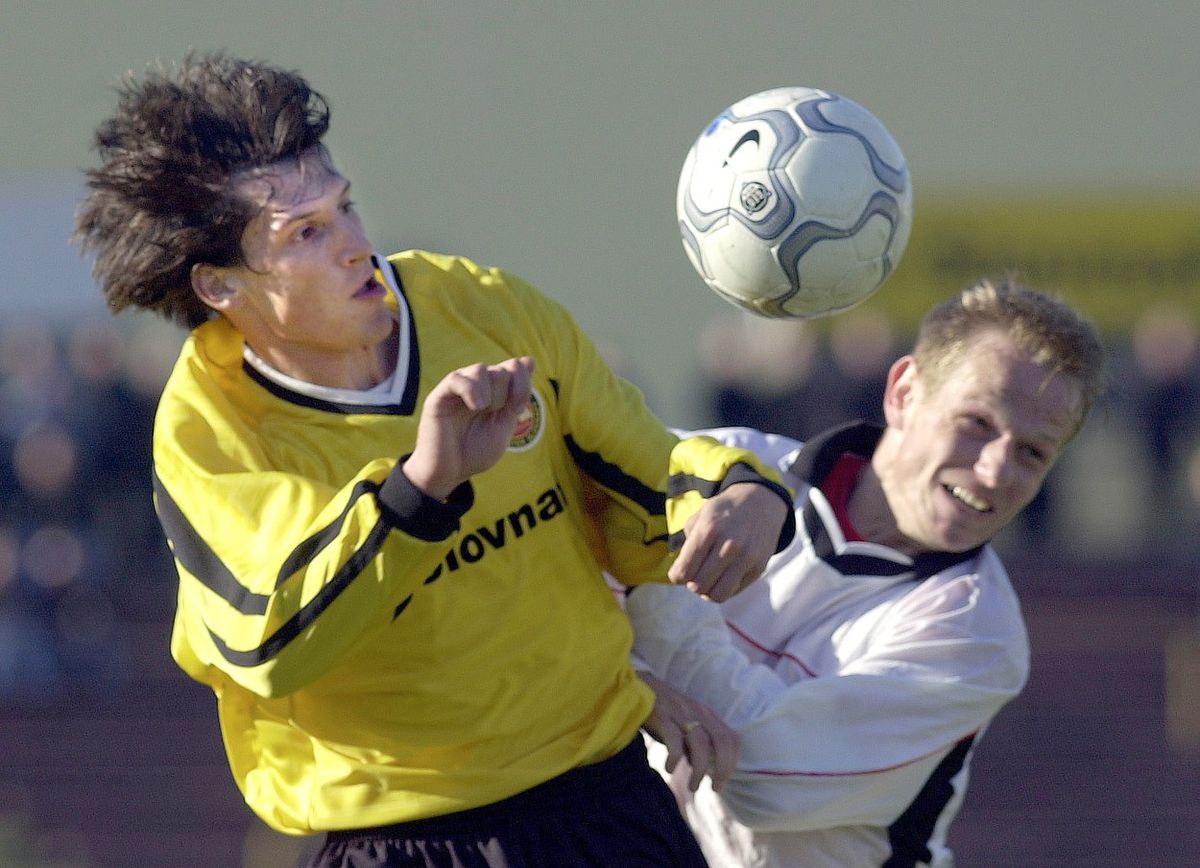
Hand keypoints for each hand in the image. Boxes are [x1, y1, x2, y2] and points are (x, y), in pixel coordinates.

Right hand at [404, 357, 534, 499]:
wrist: (450, 472)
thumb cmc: (475, 452)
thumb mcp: (505, 425)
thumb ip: (517, 396)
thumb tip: (529, 360)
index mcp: (495, 393)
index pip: (514, 367)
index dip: (522, 382)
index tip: (517, 407)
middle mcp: (477, 387)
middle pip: (500, 370)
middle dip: (506, 391)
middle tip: (497, 412)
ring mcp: (458, 390)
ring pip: (480, 369)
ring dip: (489, 390)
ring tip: (482, 409)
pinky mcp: (440, 396)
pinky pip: (457, 378)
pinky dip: (471, 389)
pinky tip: (475, 406)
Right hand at [638, 670, 739, 792]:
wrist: (637, 686)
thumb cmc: (663, 710)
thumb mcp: (685, 723)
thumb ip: (695, 743)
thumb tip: (702, 769)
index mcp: (707, 714)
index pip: (732, 738)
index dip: (732, 762)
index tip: (723, 781)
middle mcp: (698, 712)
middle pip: (722, 741)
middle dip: (723, 768)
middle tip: (715, 788)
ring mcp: (680, 713)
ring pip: (701, 744)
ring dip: (699, 770)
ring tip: (692, 786)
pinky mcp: (662, 715)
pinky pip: (674, 739)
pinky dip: (675, 758)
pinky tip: (669, 768)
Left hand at [668, 481, 786, 601]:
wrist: (761, 502)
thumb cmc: (724, 511)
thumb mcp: (700, 516)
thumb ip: (687, 544)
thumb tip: (682, 574)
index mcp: (709, 530)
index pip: (684, 571)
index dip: (677, 577)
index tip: (679, 573)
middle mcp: (729, 545)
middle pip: (698, 585)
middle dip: (691, 584)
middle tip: (694, 575)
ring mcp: (746, 558)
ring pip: (718, 595)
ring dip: (707, 592)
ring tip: (707, 580)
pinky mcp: (759, 567)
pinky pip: (734, 591)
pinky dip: (724, 588)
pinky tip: (723, 576)